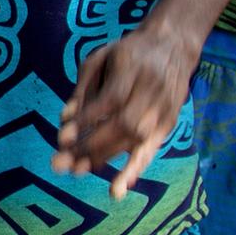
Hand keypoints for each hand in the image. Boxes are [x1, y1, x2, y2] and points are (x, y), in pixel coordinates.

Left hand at [56, 19, 196, 194]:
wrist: (173, 46)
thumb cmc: (128, 53)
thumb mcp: (100, 58)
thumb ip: (82, 88)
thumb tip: (65, 119)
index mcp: (132, 68)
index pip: (109, 100)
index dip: (86, 120)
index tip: (62, 138)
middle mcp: (151, 89)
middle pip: (122, 124)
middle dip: (90, 146)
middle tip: (62, 163)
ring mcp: (163, 108)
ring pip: (136, 139)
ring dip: (105, 158)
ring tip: (77, 170)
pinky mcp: (169, 123)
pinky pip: (152, 149)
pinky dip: (134, 168)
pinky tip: (119, 187)